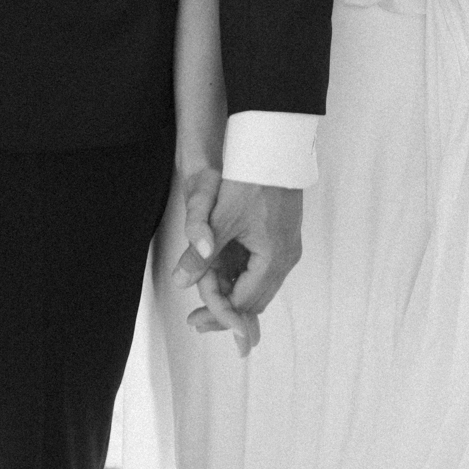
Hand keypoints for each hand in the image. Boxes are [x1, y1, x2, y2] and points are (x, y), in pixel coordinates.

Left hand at [173, 177, 303, 352]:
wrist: (275, 147)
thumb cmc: (251, 179)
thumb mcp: (221, 219)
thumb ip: (200, 254)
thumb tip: (180, 281)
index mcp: (273, 258)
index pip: (245, 301)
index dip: (218, 314)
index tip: (196, 321)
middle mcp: (287, 257)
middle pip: (256, 299)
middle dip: (227, 311)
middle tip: (198, 321)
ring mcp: (288, 246)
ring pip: (261, 285)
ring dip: (236, 295)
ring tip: (207, 301)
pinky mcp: (284, 235)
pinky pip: (265, 269)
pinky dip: (245, 278)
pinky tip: (225, 275)